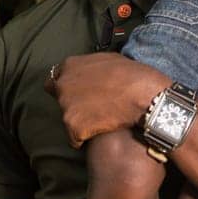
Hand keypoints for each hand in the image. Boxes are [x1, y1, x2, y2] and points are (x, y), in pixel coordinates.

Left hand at [45, 53, 168, 147]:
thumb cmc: (132, 75)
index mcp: (71, 66)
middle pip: (60, 101)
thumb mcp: (109, 60)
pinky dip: (85, 139)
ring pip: (68, 120)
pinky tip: (100, 132)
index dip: (67, 89)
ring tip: (101, 120)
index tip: (78, 95)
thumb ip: (90, 67)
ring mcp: (67, 106)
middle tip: (93, 109)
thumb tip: (89, 73)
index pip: (54, 80)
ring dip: (81, 122)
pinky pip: (75, 139)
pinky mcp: (73, 127)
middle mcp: (63, 85)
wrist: (143, 95)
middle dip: (73, 105)